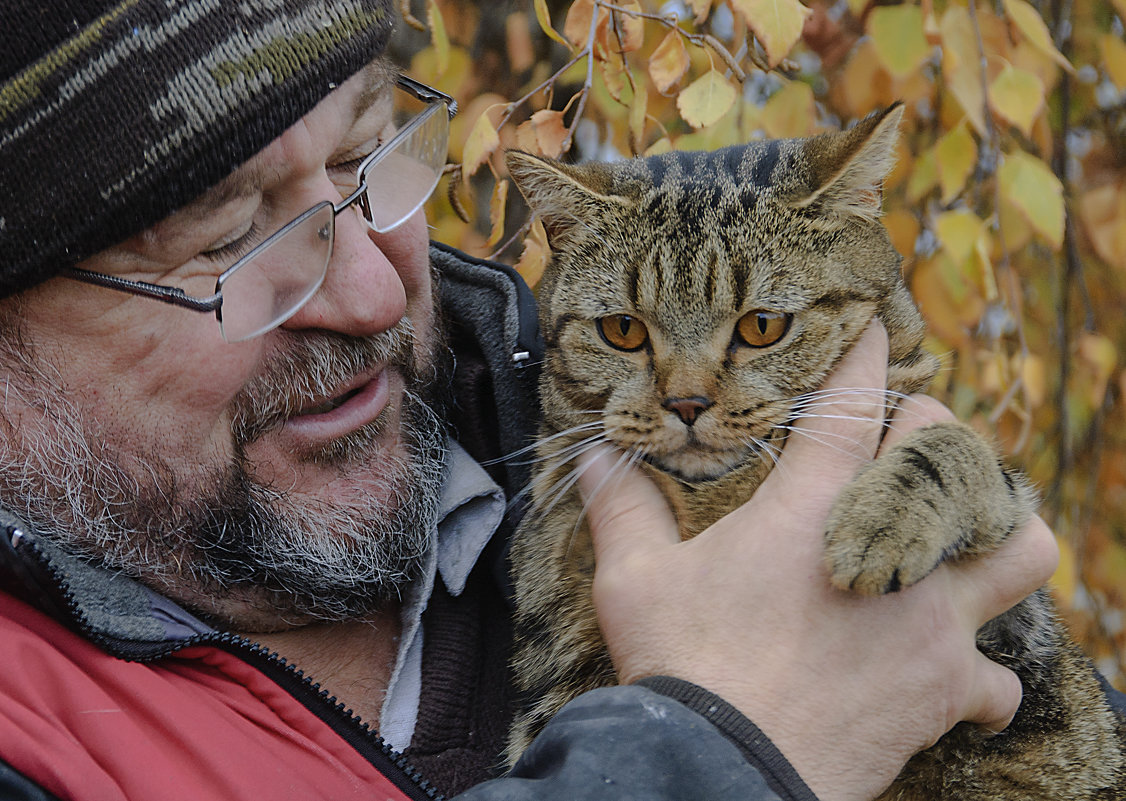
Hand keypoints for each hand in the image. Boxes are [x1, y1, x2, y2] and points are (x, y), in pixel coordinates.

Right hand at [578, 322, 1057, 800]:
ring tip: (965, 544)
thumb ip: (623, 509)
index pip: (847, 404)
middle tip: (906, 448)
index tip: (870, 328)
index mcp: (810, 509)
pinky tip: (951, 679)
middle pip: (952, 454)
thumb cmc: (682, 665)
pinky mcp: (944, 687)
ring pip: (1020, 549)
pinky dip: (981, 678)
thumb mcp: (635, 580)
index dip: (861, 356)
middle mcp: (887, 549)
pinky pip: (996, 678)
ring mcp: (929, 618)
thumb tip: (595, 459)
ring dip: (1000, 538)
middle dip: (936, 435)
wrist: (726, 767)